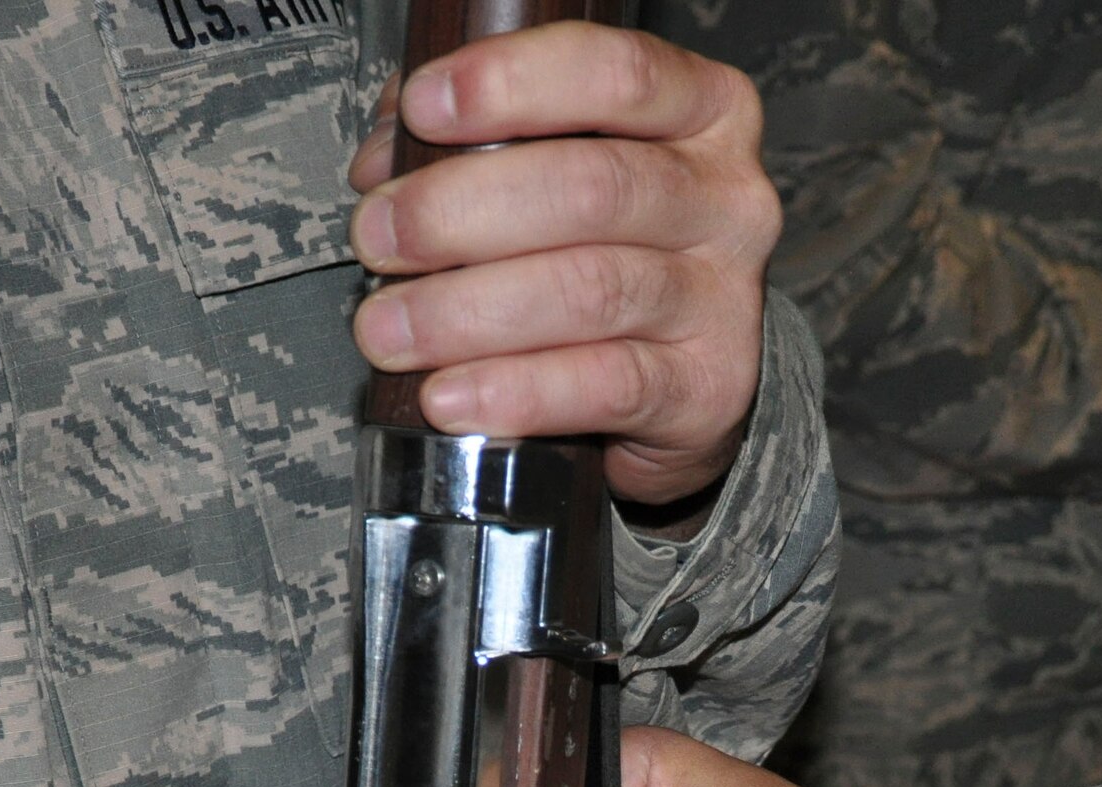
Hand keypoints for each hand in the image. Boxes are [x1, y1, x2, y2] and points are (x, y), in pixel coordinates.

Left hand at [348, 23, 780, 505]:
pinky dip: (514, 392)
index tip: (424, 108)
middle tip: (377, 238)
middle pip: (589, 188)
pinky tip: (448, 397)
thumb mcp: (560, 179)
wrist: (685, 385)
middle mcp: (724, 200)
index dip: (511, 84)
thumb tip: (385, 162)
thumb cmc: (611, 259)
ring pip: (589, 291)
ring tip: (388, 329)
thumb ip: (478, 148)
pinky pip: (605, 387)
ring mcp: (720, 300)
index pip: (615, 73)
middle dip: (459, 211)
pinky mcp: (704, 390)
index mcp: (700, 115)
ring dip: (467, 311)